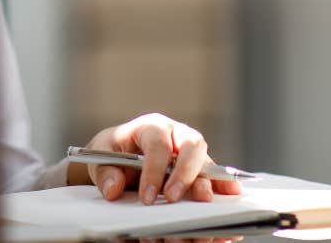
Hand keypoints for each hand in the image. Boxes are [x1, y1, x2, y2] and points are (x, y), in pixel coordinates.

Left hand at [75, 113, 243, 204]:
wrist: (120, 157)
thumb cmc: (113, 153)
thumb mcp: (101, 157)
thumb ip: (105, 173)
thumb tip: (113, 189)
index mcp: (152, 127)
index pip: (157, 144)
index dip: (153, 171)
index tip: (146, 198)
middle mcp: (177, 136)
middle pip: (191, 147)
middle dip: (185, 174)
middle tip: (173, 198)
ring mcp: (191, 153)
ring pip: (206, 163)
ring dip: (206, 184)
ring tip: (204, 204)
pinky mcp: (199, 170)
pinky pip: (215, 176)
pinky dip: (223, 187)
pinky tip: (230, 197)